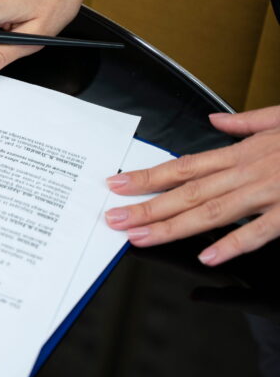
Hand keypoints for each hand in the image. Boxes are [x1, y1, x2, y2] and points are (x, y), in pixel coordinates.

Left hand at [104, 105, 279, 266]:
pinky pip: (259, 231)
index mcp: (242, 153)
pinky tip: (207, 257)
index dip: (147, 176)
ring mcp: (269, 192)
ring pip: (211, 212)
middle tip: (113, 218)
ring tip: (140, 237)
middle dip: (146, 207)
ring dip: (172, 226)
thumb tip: (215, 120)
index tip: (116, 184)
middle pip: (186, 192)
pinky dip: (232, 244)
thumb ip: (245, 122)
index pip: (182, 167)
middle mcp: (247, 171)